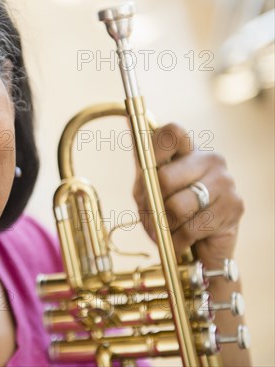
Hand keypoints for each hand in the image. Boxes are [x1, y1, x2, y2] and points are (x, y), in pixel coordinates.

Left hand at [133, 123, 244, 268]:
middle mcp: (209, 159)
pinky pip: (192, 227)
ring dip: (164, 226)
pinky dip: (178, 240)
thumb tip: (146, 188)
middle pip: (165, 177)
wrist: (200, 246)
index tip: (144, 174)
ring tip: (167, 231)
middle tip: (150, 217)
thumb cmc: (169, 212)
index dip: (152, 152)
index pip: (172, 133)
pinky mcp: (234, 206)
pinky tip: (180, 241)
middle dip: (151, 204)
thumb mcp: (148, 194)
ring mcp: (225, 181)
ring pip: (177, 206)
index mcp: (186, 149)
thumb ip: (144, 185)